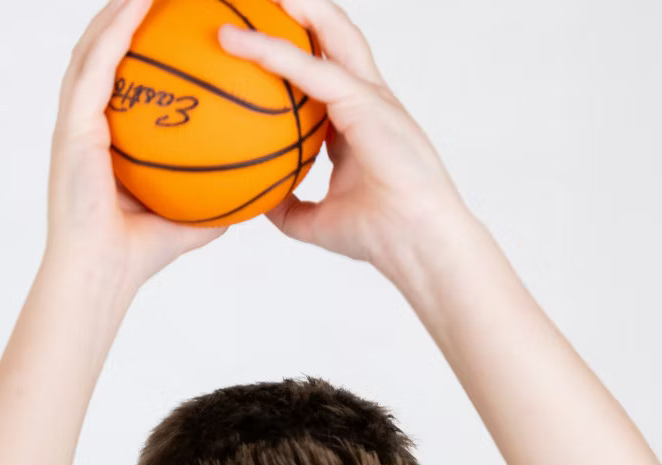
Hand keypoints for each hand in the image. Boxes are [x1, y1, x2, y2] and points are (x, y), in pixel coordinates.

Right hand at [46, 0, 227, 291]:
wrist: (103, 276)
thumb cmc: (139, 255)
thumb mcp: (191, 222)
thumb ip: (217, 202)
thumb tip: (256, 195)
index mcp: (106, 140)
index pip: (125, 80)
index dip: (143, 45)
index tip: (175, 23)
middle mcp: (85, 123)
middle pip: (105, 50)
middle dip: (129, 12)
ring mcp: (74, 122)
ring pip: (94, 46)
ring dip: (120, 7)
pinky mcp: (71, 126)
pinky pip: (95, 66)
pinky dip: (116, 30)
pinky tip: (140, 1)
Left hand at [218, 0, 466, 274]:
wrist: (416, 244)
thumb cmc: (377, 236)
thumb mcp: (316, 222)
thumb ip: (288, 206)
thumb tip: (257, 202)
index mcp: (358, 123)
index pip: (325, 74)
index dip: (297, 54)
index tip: (259, 45)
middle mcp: (368, 101)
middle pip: (336, 39)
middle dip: (306, 13)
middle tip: (266, 0)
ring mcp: (372, 98)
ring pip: (333, 35)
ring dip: (299, 9)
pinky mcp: (368, 103)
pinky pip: (315, 71)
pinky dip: (278, 54)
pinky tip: (245, 44)